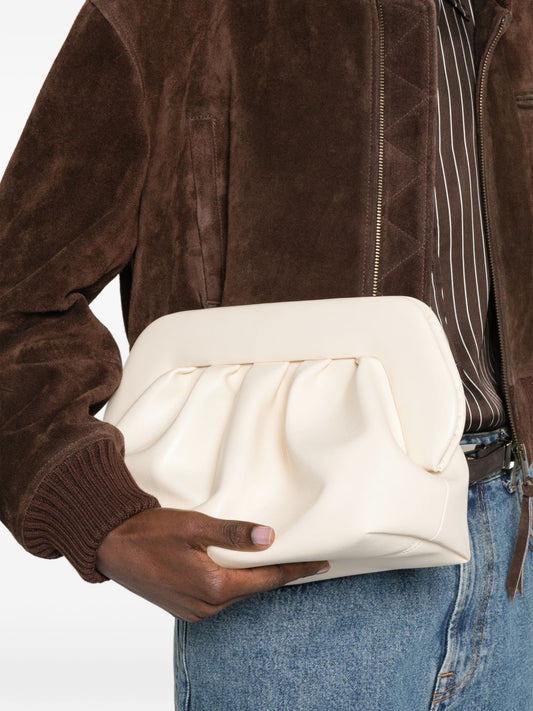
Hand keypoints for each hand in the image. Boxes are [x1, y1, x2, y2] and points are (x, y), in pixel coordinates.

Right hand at [95, 508, 329, 621]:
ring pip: (238, 595)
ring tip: (279, 563)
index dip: (297, 571)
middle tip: (308, 561)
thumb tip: (270, 538)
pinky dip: (236, 584)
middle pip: (255, 589)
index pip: (268, 580)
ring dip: (257, 580)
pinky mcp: (184, 608)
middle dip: (281, 575)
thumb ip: (233, 533)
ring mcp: (194, 611)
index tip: (322, 564)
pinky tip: (241, 571)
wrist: (110, 545)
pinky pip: (220, 598)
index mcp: (214, 586)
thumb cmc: (149, 532)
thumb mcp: (194, 525)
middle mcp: (207, 606)